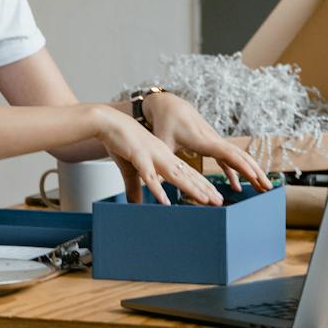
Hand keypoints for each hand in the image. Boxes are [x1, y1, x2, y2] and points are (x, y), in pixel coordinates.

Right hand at [90, 106, 223, 205]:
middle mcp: (163, 156)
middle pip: (187, 174)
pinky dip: (157, 188)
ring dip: (190, 188)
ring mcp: (152, 155)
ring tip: (204, 200)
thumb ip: (135, 187)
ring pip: (175, 174)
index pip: (187, 173)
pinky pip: (149, 175)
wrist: (109, 123)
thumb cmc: (122, 143)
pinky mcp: (138, 156)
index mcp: (164, 156)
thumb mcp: (131, 169)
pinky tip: (164, 201)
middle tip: (219, 201)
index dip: (201, 184)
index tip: (214, 195)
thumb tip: (136, 204)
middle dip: (203, 188)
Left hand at [141, 93, 272, 193]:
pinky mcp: (212, 144)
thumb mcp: (161, 140)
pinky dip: (235, 172)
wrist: (169, 104)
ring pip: (239, 157)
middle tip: (269, 187)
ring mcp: (215, 142)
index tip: (255, 177)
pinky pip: (229, 159)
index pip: (227, 154)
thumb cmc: (163, 123)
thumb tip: (155, 178)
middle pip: (240, 156)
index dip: (242, 166)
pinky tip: (238, 187)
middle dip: (256, 171)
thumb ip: (161, 159)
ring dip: (251, 172)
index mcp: (203, 140)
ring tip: (263, 187)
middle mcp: (214, 140)